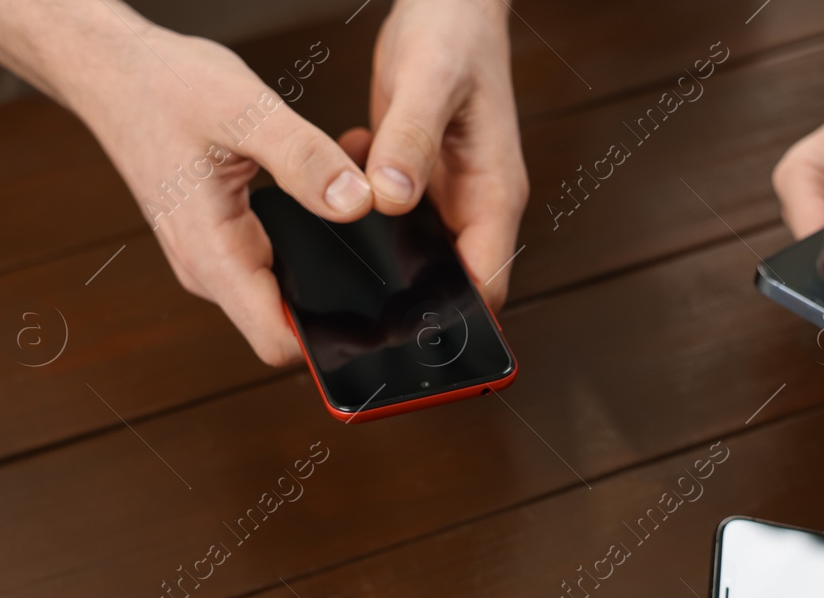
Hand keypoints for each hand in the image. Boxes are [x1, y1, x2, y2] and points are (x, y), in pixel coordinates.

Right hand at [62, 25, 373, 366]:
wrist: (114, 73)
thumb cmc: (163, 87)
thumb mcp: (244, 110)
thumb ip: (304, 159)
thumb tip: (359, 203)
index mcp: (212, 254)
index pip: (277, 342)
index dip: (330, 343)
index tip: (379, 316)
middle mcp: (211, 270)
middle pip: (291, 325)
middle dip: (342, 299)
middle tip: (388, 253)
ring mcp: (215, 259)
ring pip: (287, 294)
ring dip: (330, 266)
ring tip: (364, 215)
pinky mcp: (223, 242)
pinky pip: (277, 263)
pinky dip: (310, 240)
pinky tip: (333, 200)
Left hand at [348, 0, 526, 306]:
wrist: (447, 4)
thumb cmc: (453, 36)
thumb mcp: (427, 84)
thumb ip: (410, 142)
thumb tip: (391, 199)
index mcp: (493, 195)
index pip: (485, 287)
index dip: (452, 321)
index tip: (402, 338)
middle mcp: (474, 205)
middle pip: (450, 284)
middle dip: (408, 304)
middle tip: (351, 317)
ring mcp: (446, 196)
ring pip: (416, 258)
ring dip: (379, 263)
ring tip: (331, 265)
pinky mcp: (417, 182)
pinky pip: (392, 224)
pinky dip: (362, 222)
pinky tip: (330, 206)